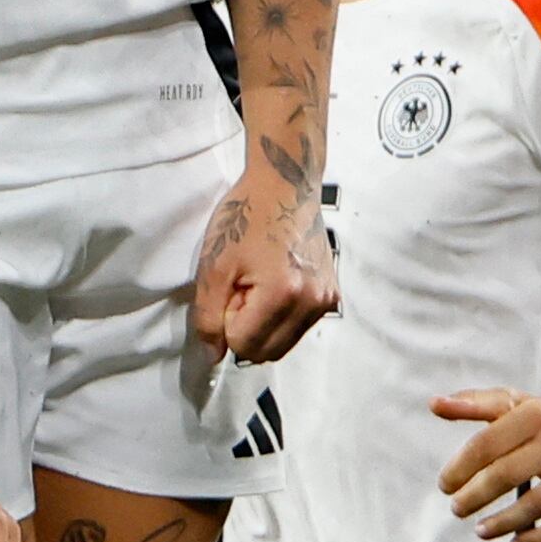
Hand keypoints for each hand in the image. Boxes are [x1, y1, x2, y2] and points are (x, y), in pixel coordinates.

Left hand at [189, 152, 339, 363]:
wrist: (286, 185)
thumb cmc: (246, 217)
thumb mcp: (214, 265)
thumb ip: (208, 316)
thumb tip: (214, 356)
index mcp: (283, 294)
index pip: (243, 345)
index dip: (226, 322)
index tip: (230, 288)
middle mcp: (312, 303)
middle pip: (266, 352)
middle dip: (244, 329)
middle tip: (241, 289)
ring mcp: (326, 300)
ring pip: (283, 345)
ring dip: (262, 326)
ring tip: (257, 285)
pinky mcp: (332, 294)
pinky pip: (298, 328)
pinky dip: (280, 318)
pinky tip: (275, 284)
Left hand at [434, 388, 540, 541]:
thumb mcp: (518, 405)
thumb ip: (476, 404)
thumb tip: (434, 404)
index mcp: (536, 413)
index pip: (488, 443)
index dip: (460, 468)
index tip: (445, 486)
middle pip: (509, 473)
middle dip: (476, 496)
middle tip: (458, 510)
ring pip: (538, 502)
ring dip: (504, 522)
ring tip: (481, 530)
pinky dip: (540, 539)